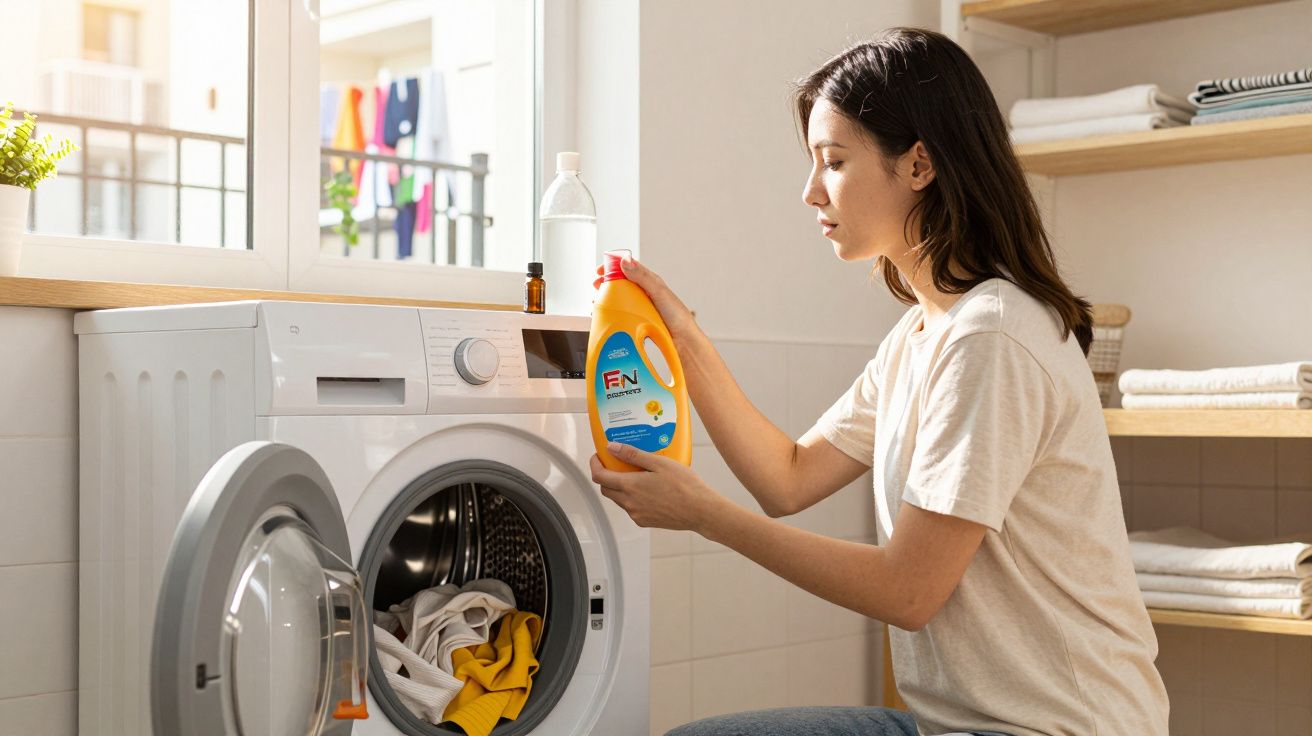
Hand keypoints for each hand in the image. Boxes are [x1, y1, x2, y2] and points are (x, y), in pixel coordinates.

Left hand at [589, 442, 723, 531]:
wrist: (701, 511)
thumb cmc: (684, 486)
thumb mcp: (659, 462)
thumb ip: (633, 455)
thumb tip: (612, 448)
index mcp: (630, 486)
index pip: (599, 476)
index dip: (595, 465)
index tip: (598, 456)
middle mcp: (629, 503)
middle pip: (606, 489)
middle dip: (606, 475)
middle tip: (615, 464)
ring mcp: (637, 514)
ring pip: (618, 499)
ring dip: (620, 487)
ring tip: (635, 474)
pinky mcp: (645, 521)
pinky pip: (631, 508)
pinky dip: (632, 498)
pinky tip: (648, 489)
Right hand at [594, 255, 697, 339]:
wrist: (683, 340)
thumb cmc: (677, 315)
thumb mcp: (659, 292)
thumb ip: (642, 277)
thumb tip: (625, 262)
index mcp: (650, 282)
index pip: (628, 267)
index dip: (613, 266)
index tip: (600, 270)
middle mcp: (645, 292)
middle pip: (621, 283)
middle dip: (606, 282)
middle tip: (596, 286)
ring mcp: (641, 306)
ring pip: (620, 298)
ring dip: (608, 298)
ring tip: (599, 302)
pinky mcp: (639, 319)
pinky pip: (623, 313)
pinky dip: (614, 312)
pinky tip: (608, 316)